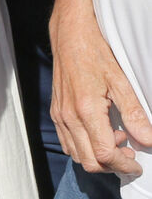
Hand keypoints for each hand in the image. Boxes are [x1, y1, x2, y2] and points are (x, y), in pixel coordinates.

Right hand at [50, 0, 151, 174]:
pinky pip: (67, 141)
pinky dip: (83, 147)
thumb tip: (148, 141)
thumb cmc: (94, 51)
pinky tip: (98, 132)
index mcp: (86, 110)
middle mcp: (69, 116)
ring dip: (97, 156)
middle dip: (112, 165)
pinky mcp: (56, 110)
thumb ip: (134, 113)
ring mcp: (60, 114)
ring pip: (76, 154)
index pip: (104, 154)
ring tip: (115, 140)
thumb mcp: (120, 80)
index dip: (124, 165)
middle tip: (130, 154)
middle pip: (89, 161)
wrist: (69, 33)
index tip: (138, 163)